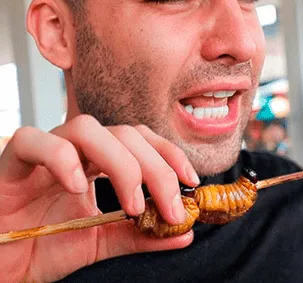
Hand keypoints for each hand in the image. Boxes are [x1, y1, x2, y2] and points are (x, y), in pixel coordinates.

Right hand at [0, 115, 199, 281]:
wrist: (2, 267)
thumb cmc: (42, 248)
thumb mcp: (101, 243)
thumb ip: (140, 236)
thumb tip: (186, 233)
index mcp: (97, 163)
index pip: (141, 140)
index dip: (169, 154)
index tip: (191, 181)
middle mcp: (74, 151)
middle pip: (123, 133)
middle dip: (155, 168)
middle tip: (169, 207)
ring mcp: (43, 153)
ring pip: (86, 128)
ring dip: (120, 163)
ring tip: (131, 204)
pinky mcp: (9, 163)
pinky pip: (32, 140)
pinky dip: (60, 158)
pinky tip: (78, 189)